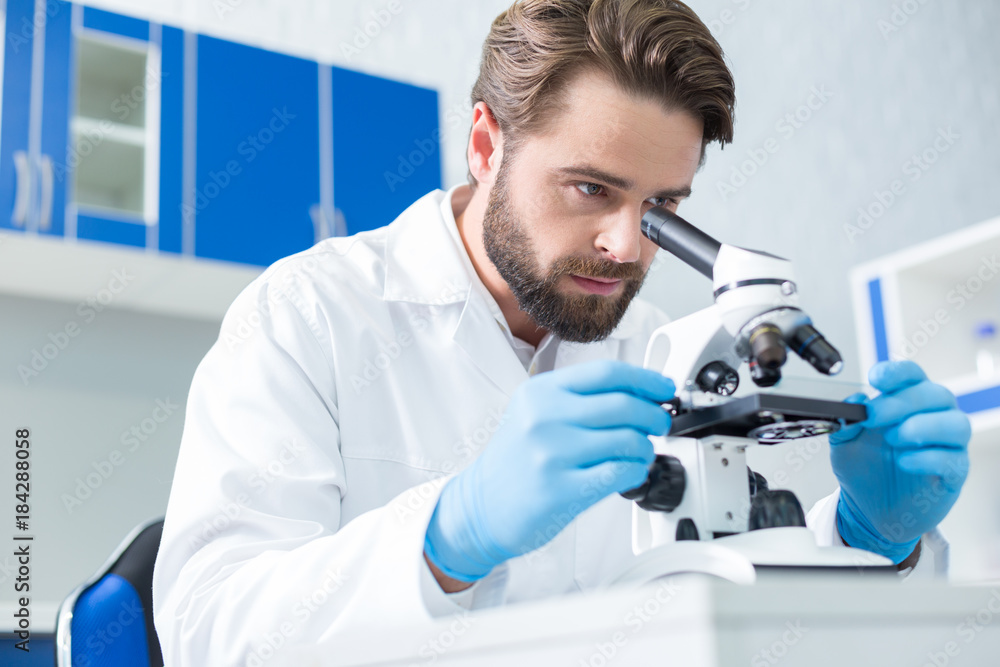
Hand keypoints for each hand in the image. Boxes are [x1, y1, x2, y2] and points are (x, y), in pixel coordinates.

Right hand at [424, 360, 674, 581]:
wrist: (481, 507)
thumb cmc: (515, 462)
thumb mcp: (533, 413)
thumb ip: (578, 399)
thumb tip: (638, 393)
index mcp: (540, 392)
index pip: (607, 373)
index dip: (646, 379)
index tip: (663, 389)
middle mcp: (544, 418)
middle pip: (624, 405)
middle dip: (654, 414)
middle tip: (660, 423)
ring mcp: (552, 454)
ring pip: (628, 440)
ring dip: (646, 447)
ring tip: (640, 452)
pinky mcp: (561, 490)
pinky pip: (620, 473)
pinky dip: (637, 471)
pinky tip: (630, 472)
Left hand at [830, 360, 969, 563]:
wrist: (869, 508)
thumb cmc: (864, 468)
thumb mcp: (843, 444)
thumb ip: (844, 423)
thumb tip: (851, 402)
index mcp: (907, 402)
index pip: (912, 375)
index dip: (897, 372)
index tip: (875, 379)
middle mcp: (933, 417)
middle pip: (935, 394)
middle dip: (902, 402)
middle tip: (873, 416)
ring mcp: (947, 445)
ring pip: (957, 423)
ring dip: (924, 426)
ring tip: (893, 438)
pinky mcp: (953, 474)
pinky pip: (954, 460)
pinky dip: (928, 458)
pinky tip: (904, 462)